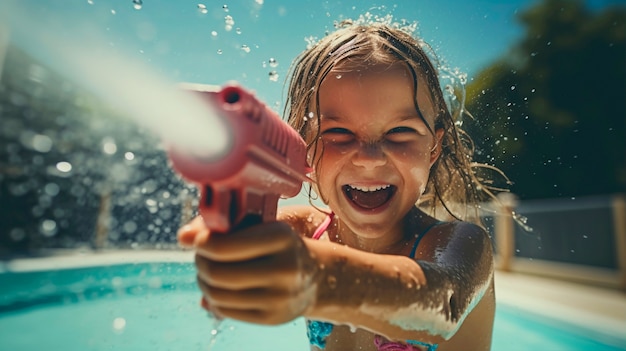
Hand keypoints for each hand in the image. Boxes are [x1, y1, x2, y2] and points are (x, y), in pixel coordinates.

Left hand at [178, 216, 318, 324]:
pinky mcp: (273, 318)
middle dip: (200, 263)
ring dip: (203, 282)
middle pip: (218, 272)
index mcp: (281, 237)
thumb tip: (182, 236)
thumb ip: (220, 226)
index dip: (201, 243)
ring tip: (207, 273)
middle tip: (201, 256)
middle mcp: (284, 268)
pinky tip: (219, 289)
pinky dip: (214, 300)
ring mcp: (280, 296)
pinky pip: (226, 311)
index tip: (198, 240)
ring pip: (218, 294)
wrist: (316, 276)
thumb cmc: (277, 245)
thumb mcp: (258, 226)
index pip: (224, 246)